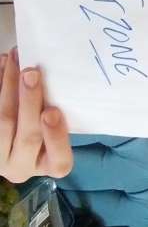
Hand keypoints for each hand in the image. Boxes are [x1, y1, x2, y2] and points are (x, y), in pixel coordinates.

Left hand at [0, 48, 72, 182]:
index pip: (59, 160)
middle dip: (29, 103)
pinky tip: (2, 65)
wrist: (18, 135)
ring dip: (9, 88)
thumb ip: (62, 112)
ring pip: (3, 123)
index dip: (55, 136)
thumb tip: (59, 78)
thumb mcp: (61, 126)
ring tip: (14, 61)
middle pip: (28, 137)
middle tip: (31, 73)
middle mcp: (23, 167)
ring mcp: (0, 157)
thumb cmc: (50, 126)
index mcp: (51, 164)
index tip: (52, 111)